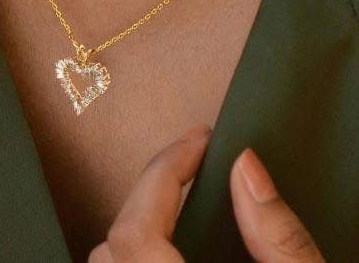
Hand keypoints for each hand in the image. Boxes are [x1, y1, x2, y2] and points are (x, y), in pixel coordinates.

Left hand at [88, 126, 323, 261]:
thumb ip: (278, 237)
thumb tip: (245, 164)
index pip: (136, 231)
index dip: (163, 175)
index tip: (200, 141)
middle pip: (113, 247)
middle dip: (148, 197)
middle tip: (191, 164)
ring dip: (136, 230)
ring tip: (181, 205)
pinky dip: (135, 258)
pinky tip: (173, 244)